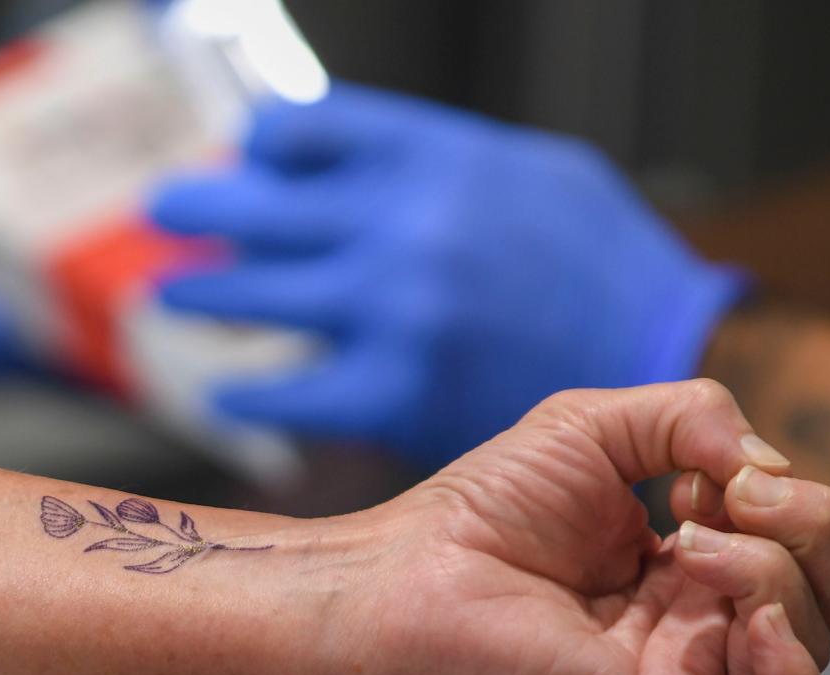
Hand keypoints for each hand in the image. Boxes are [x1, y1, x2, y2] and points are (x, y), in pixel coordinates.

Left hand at [150, 84, 746, 466]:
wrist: (663, 358)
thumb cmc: (603, 265)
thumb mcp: (529, 170)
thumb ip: (434, 159)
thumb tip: (353, 158)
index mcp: (431, 157)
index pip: (302, 127)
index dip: (262, 142)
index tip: (249, 154)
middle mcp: (398, 225)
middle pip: (258, 204)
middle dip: (200, 205)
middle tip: (165, 209)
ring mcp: (388, 310)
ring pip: (257, 293)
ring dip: (203, 292)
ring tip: (174, 292)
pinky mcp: (391, 392)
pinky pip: (288, 392)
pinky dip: (245, 392)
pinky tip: (224, 389)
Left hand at [338, 380, 829, 674]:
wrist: (414, 570)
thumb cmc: (486, 502)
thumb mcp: (596, 426)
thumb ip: (694, 417)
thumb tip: (774, 468)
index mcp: (679, 560)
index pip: (790, 542)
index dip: (780, 495)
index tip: (704, 472)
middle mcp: (689, 620)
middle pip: (822, 594)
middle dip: (814, 529)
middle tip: (740, 495)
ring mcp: (679, 672)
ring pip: (808, 646)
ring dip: (783, 574)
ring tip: (694, 539)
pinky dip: (790, 656)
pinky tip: (743, 607)